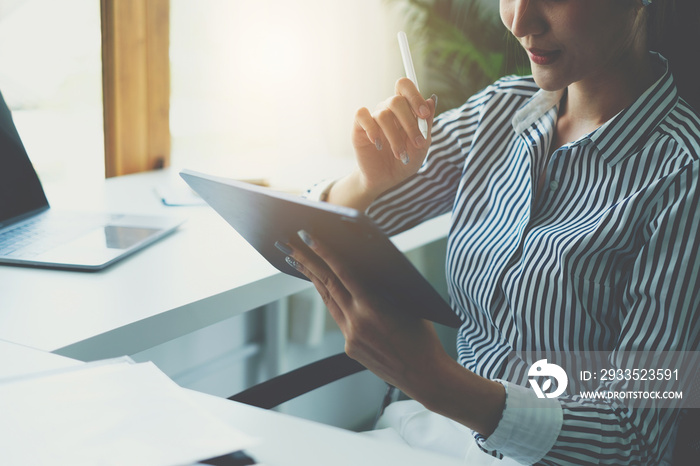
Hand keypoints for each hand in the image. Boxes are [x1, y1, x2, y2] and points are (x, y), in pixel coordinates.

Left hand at [284, 230, 450, 398]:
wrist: (425, 376)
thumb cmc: (423, 338)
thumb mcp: (408, 306)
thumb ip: (384, 288)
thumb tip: (365, 267)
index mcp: (373, 307)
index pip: (342, 273)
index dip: (324, 253)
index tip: (308, 238)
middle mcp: (357, 322)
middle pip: (327, 285)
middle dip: (307, 263)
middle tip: (291, 245)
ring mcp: (351, 337)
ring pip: (329, 302)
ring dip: (314, 280)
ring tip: (300, 262)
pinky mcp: (350, 348)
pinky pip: (339, 319)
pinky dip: (332, 301)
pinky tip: (326, 290)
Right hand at [351, 78, 436, 198]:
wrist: (386, 179)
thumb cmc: (405, 160)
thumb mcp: (421, 145)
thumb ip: (426, 124)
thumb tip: (432, 99)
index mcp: (404, 109)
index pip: (405, 87)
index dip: (415, 96)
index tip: (424, 114)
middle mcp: (388, 109)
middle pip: (396, 100)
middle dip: (410, 123)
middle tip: (418, 142)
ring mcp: (373, 118)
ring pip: (383, 114)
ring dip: (395, 138)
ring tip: (401, 155)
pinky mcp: (359, 127)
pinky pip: (362, 116)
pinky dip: (372, 130)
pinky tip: (378, 144)